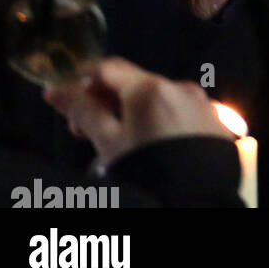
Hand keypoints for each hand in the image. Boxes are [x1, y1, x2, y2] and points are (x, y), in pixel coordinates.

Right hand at [42, 57, 235, 169]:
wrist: (199, 199)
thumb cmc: (147, 169)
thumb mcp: (108, 144)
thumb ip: (83, 112)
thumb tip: (56, 90)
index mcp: (150, 87)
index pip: (109, 68)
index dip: (83, 80)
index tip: (66, 101)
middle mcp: (179, 85)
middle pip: (132, 83)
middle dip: (105, 101)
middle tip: (84, 131)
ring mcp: (199, 102)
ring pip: (156, 98)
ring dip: (131, 112)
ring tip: (117, 143)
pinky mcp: (212, 120)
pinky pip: (177, 111)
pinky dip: (157, 120)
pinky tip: (149, 144)